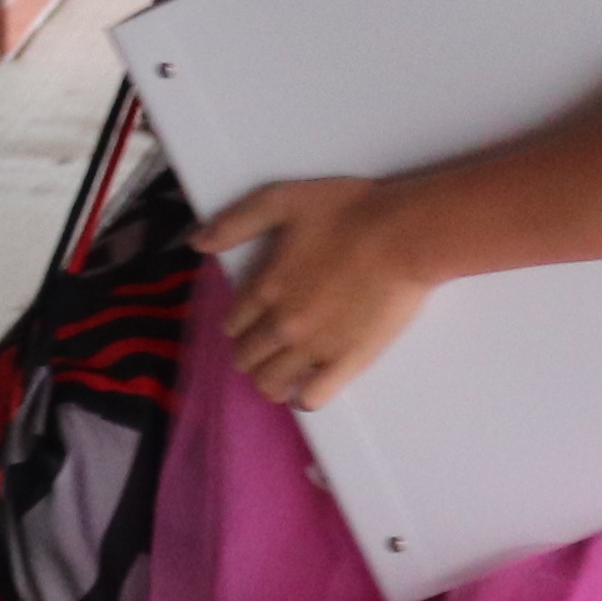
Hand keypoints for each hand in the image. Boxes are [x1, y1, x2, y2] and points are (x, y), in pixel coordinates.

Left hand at [201, 176, 437, 411]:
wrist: (404, 235)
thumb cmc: (348, 211)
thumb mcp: (280, 200)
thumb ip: (235, 222)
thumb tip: (197, 242)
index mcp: (265, 286)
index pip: (233, 324)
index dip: (238, 325)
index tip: (249, 322)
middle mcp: (282, 323)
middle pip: (247, 357)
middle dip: (250, 354)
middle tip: (266, 347)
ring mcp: (314, 347)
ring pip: (271, 383)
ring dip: (269, 380)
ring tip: (281, 371)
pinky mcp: (348, 362)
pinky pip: (312, 399)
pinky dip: (301, 400)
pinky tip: (305, 389)